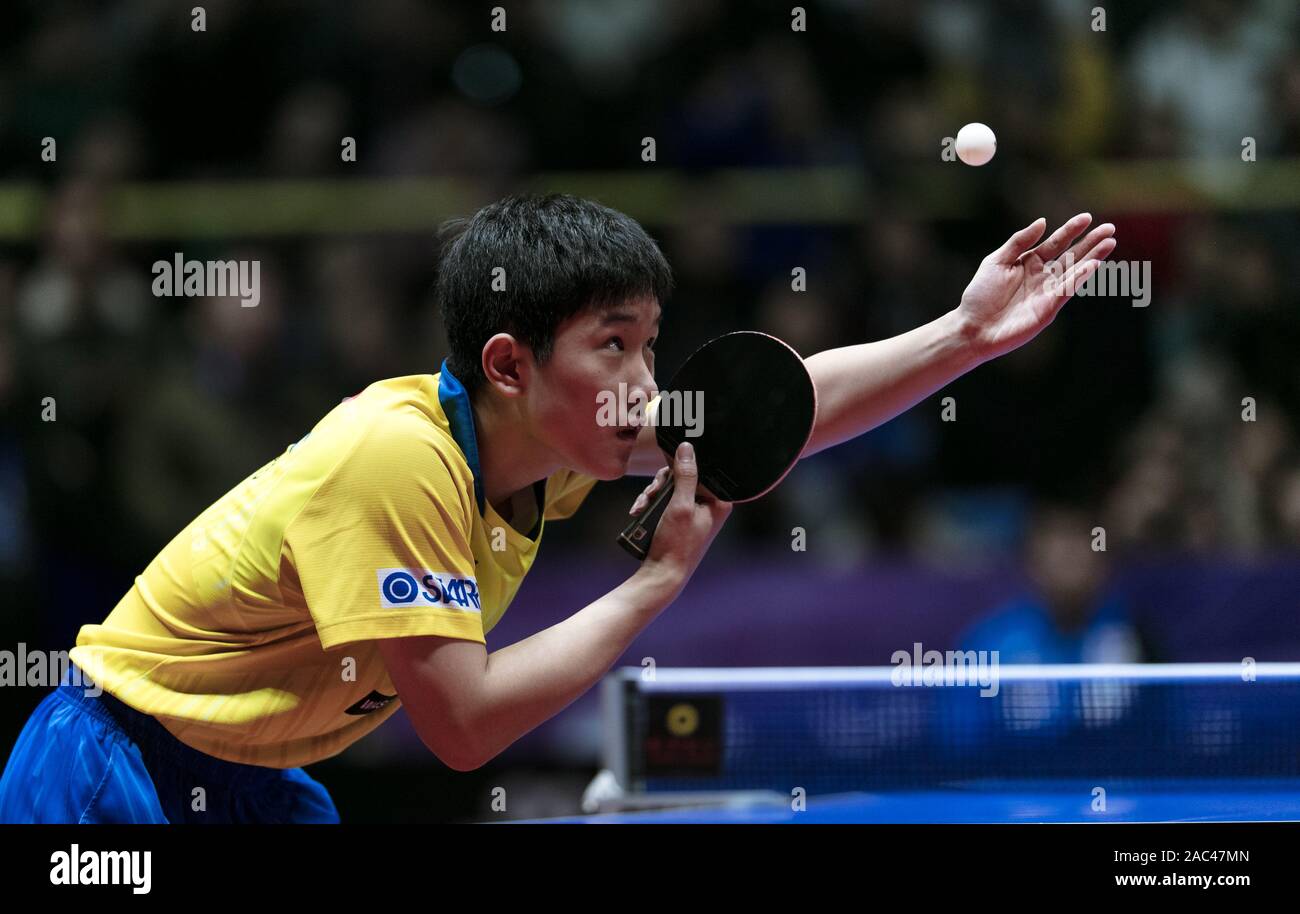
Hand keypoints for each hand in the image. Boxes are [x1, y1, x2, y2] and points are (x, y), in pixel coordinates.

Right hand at [628, 442, 730, 585]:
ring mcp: (694, 512)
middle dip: (661, 484)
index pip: (702, 468)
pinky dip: (651, 504)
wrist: (662, 574)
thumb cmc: (676, 544)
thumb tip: (687, 448)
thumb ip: (685, 475)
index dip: (681, 467)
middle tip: (651, 494)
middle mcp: (710, 504)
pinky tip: (639, 512)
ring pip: (670, 487)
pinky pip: (665, 501)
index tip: (666, 473)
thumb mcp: (680, 506)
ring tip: (641, 507)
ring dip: (652, 494)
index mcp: (719, 501)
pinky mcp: (680, 518)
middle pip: (683, 476)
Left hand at [956, 213, 1116, 363]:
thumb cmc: (980, 295)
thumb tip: (1043, 222)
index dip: (1071, 230)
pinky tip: (1092, 265)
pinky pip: (1066, 290)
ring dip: (1092, 257)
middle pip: (1071, 256)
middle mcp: (1042, 276)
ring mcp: (1047, 293)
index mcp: (1029, 262)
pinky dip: (1079, 278)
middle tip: (1110, 228)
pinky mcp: (1048, 309)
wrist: (973, 327)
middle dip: (1090, 242)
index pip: (1055, 243)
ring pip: (1074, 271)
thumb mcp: (997, 261)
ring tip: (1109, 243)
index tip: (1087, 218)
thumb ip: (1019, 241)